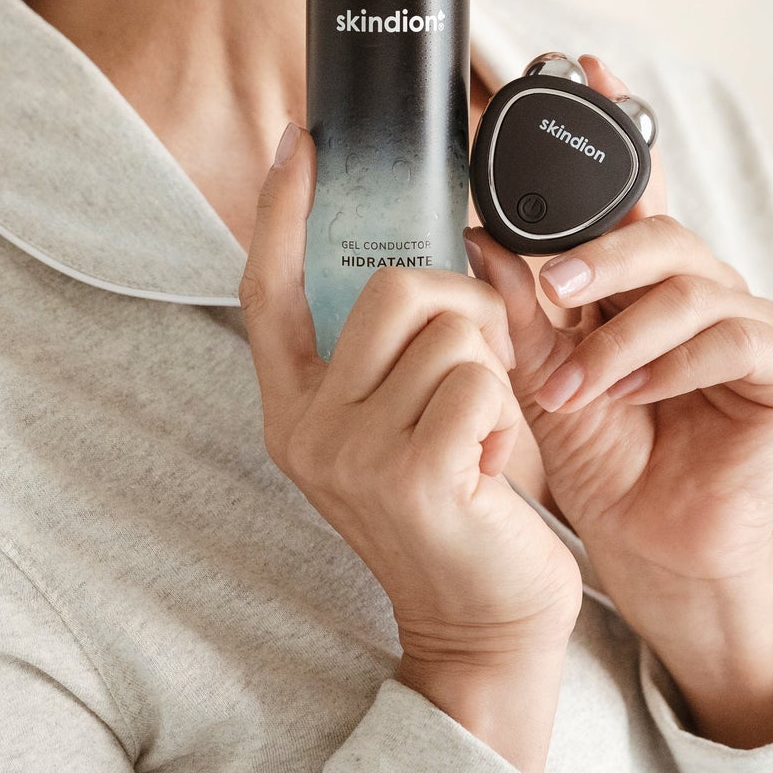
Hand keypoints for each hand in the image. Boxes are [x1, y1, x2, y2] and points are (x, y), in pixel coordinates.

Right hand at [238, 121, 584, 670]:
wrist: (486, 632)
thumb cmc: (458, 513)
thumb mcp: (397, 427)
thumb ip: (386, 355)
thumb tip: (414, 252)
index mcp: (292, 408)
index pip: (268, 285)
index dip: (283, 208)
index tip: (302, 140)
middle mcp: (305, 427)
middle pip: (395, 288)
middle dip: (467, 308)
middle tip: (488, 365)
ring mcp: (350, 454)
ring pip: (451, 331)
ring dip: (493, 372)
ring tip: (483, 437)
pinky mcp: (411, 474)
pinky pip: (479, 381)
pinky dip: (505, 415)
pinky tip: (491, 472)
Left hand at [465, 56, 772, 594]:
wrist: (650, 547)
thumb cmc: (603, 456)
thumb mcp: (542, 374)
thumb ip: (520, 307)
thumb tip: (478, 238)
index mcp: (646, 275)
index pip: (633, 184)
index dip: (617, 119)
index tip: (580, 67)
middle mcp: (704, 285)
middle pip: (659, 232)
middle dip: (600, 255)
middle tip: (551, 287)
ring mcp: (754, 323)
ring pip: (690, 288)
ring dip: (621, 338)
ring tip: (573, 385)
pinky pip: (735, 341)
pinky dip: (675, 365)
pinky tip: (636, 395)